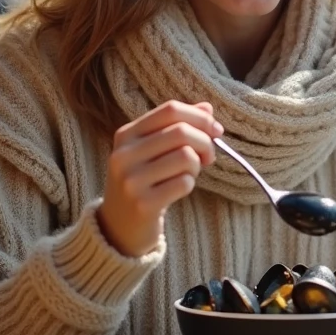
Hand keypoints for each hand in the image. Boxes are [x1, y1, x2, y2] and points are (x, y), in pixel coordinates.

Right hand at [98, 100, 223, 257]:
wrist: (118, 226)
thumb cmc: (144, 182)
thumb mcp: (153, 150)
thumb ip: (177, 126)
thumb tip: (208, 108)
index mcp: (126, 134)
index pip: (170, 110)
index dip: (200, 117)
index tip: (216, 130)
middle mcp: (124, 154)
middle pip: (181, 132)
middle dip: (206, 143)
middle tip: (208, 158)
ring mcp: (131, 180)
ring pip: (186, 156)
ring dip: (197, 166)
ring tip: (188, 174)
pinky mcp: (143, 204)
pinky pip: (184, 183)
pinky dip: (189, 184)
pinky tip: (178, 190)